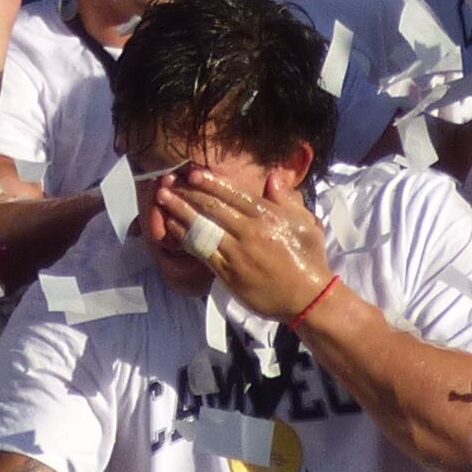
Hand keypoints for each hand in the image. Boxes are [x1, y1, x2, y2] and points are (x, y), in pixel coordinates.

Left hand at [159, 165, 333, 323]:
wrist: (307, 298)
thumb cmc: (308, 258)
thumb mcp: (305, 223)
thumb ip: (287, 199)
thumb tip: (272, 177)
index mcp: (268, 217)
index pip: (234, 195)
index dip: (211, 182)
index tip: (193, 174)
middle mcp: (249, 233)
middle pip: (212, 208)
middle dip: (188, 193)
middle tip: (168, 182)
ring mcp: (236, 254)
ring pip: (202, 228)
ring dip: (179, 212)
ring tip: (163, 200)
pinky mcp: (227, 274)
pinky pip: (201, 252)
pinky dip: (185, 237)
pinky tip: (172, 228)